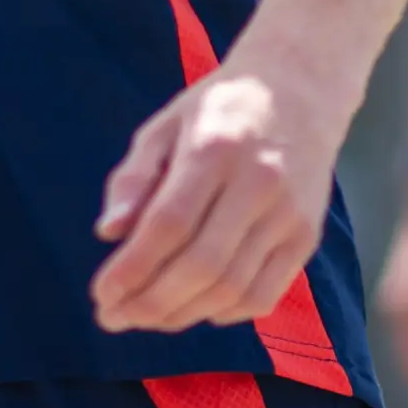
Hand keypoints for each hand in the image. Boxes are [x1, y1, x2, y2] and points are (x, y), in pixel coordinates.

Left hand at [92, 59, 342, 335]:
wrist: (301, 90)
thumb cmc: (219, 110)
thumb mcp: (165, 126)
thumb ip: (134, 178)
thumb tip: (107, 233)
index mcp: (215, 148)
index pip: (169, 224)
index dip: (132, 268)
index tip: (101, 294)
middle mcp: (259, 182)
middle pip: (201, 265)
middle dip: (150, 303)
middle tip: (114, 317)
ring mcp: (289, 213)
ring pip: (232, 288)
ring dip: (181, 314)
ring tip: (146, 318)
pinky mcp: (307, 236)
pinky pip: (264, 295)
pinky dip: (225, 314)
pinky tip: (195, 308)